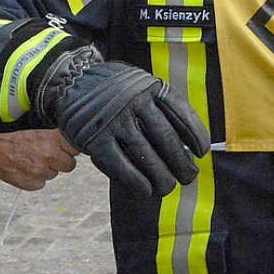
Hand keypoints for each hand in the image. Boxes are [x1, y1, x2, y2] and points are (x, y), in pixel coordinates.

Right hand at [0, 127, 79, 190]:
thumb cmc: (7, 126)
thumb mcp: (35, 118)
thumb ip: (54, 127)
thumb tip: (71, 129)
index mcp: (54, 136)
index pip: (77, 146)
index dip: (70, 145)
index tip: (64, 143)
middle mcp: (49, 154)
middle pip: (70, 164)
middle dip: (60, 158)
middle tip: (48, 151)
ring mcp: (39, 171)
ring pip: (54, 173)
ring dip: (47, 167)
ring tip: (31, 156)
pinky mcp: (29, 183)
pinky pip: (40, 183)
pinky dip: (34, 177)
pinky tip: (23, 166)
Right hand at [36, 48, 209, 197]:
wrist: (71, 81)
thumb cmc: (115, 90)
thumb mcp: (140, 85)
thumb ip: (160, 106)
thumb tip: (187, 144)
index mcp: (150, 87)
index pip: (181, 114)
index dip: (196, 136)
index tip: (202, 152)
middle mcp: (134, 103)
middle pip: (167, 141)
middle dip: (182, 164)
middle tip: (188, 177)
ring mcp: (114, 122)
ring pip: (147, 159)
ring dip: (162, 179)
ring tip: (167, 187)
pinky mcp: (96, 140)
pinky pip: (122, 168)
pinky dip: (136, 183)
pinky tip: (145, 191)